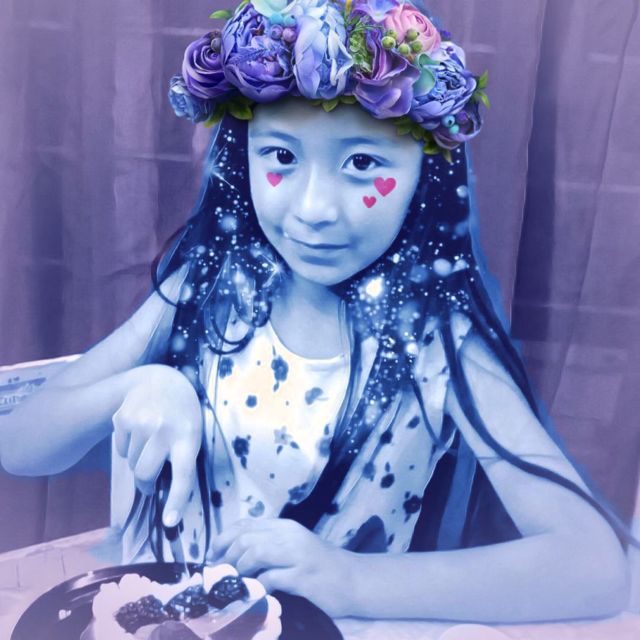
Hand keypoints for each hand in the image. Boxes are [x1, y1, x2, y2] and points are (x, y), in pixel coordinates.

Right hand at [112, 364, 201, 526]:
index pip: (184, 474)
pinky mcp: (123, 418)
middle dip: (147, 483)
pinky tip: (139, 428)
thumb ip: (182, 458)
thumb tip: (166, 497)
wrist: (160, 379)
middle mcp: (165, 430)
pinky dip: (127, 447)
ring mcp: (142, 423)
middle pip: (146, 474)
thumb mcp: (192, 431)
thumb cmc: (181, 413)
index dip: (177, 500)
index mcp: (189, 436)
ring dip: (138, 460)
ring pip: (131, 463)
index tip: (170, 522)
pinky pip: (120, 450)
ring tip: (150, 439)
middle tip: (151, 481)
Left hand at [209, 517, 359, 617]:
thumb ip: (269, 546)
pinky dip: (257, 587)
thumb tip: (234, 558)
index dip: (223, 539)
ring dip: (239, 570)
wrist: (354, 579)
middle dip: (226, 557)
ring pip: (255, 552)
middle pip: (246, 538)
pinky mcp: (303, 575)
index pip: (245, 524)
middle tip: (220, 576)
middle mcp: (290, 535)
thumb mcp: (293, 548)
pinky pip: (270, 578)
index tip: (213, 557)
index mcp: (285, 526)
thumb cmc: (321, 567)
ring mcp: (298, 554)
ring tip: (234, 585)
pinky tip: (255, 595)